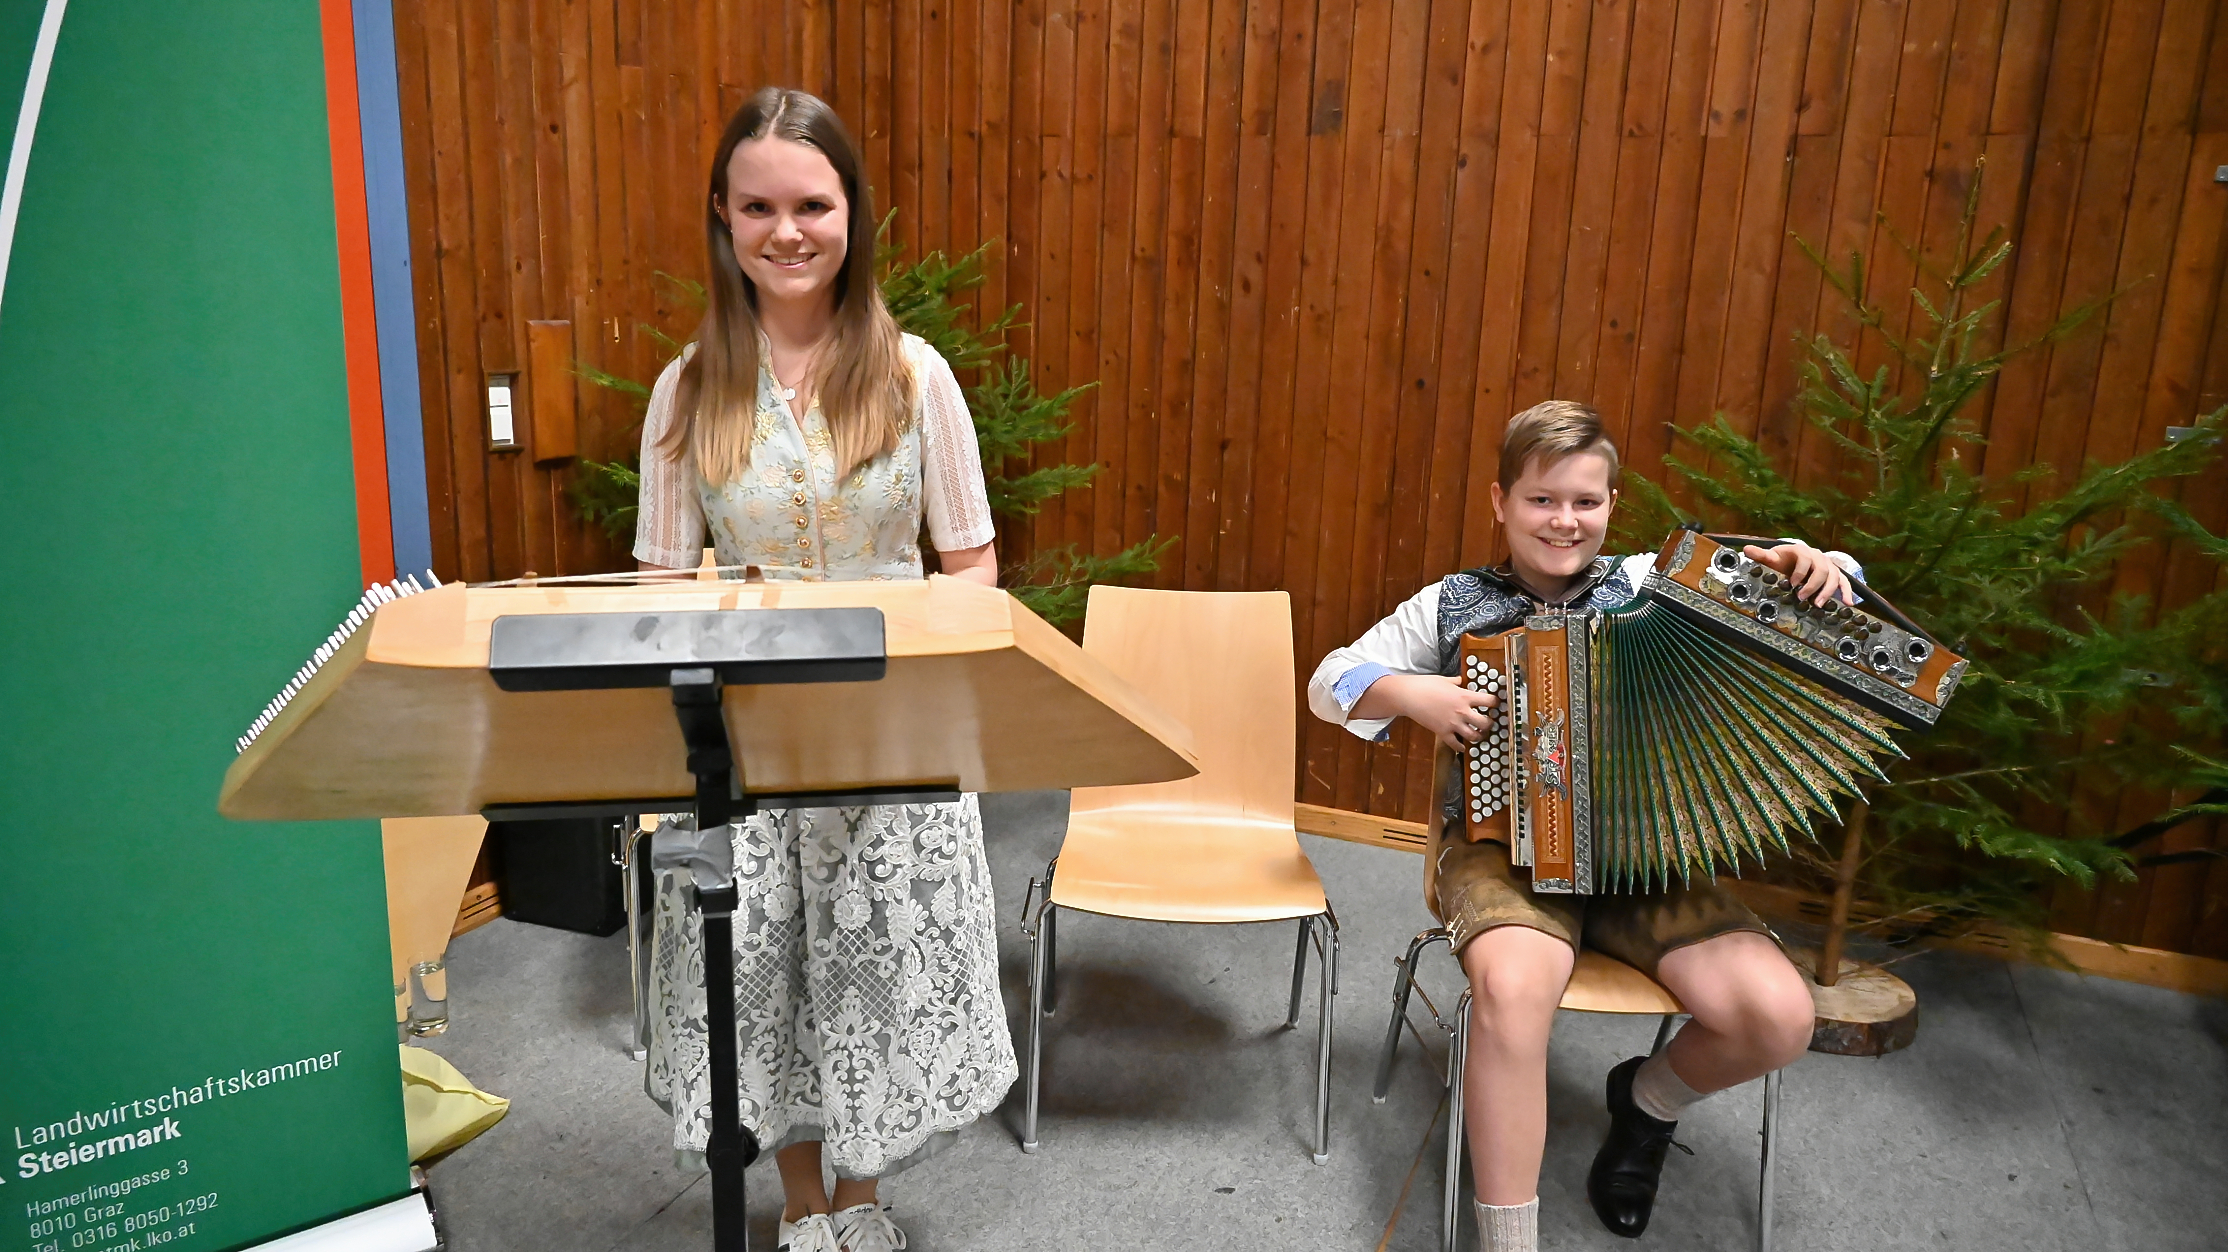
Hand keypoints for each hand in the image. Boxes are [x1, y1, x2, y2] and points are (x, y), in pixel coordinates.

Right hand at [1375, 673, 1500, 752]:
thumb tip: (1461, 681)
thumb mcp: (1445, 680)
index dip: (1496, 703)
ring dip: (1478, 736)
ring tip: (1478, 734)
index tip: (1496, 704)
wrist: (1409, 696)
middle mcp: (1462, 712)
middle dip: (1490, 724)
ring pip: (1474, 736)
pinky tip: (1462, 746)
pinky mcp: (1442, 732)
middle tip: (1488, 722)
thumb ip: (1456, 682)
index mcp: (1464, 696)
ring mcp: (1453, 724)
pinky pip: (1456, 744)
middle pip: (1485, 723)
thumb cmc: (1426, 685)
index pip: (1489, 701)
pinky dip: (1461, 747)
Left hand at [1743, 541, 1852, 606]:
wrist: (1796, 559)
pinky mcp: (1835, 575)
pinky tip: (1848, 603)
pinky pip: (1844, 582)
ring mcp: (1828, 565)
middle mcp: (1818, 557)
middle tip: (1803, 597)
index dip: (1800, 571)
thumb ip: (1761, 555)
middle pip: (1822, 569)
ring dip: (1828, 591)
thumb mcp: (1772, 557)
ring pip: (1834, 576)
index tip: (1792, 583)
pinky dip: (1847, 592)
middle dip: (1812, 585)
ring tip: (1818, 604)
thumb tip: (1746, 549)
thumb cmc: (1784, 560)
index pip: (1805, 558)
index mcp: (1802, 551)